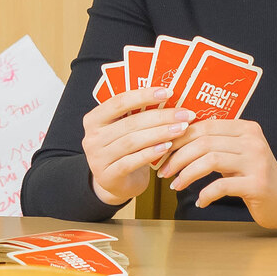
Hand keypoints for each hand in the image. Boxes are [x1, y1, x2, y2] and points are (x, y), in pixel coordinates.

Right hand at [83, 87, 193, 206]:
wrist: (115, 183)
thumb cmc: (124, 150)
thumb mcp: (124, 130)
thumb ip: (136, 114)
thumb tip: (168, 94)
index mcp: (94, 119)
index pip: (119, 102)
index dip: (144, 95)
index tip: (168, 92)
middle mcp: (92, 137)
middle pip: (130, 123)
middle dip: (161, 117)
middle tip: (184, 114)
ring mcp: (97, 158)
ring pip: (132, 142)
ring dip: (160, 133)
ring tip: (181, 128)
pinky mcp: (108, 176)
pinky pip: (132, 161)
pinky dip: (151, 153)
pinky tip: (167, 147)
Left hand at [158, 118, 276, 230]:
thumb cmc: (253, 175)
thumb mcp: (237, 153)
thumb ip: (215, 144)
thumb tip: (175, 140)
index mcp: (246, 128)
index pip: (206, 126)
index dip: (180, 137)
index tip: (163, 150)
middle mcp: (253, 141)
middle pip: (204, 142)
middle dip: (178, 157)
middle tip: (164, 171)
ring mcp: (257, 162)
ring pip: (210, 161)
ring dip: (187, 174)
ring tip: (176, 185)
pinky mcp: (257, 185)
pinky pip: (221, 186)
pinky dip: (205, 194)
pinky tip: (200, 201)